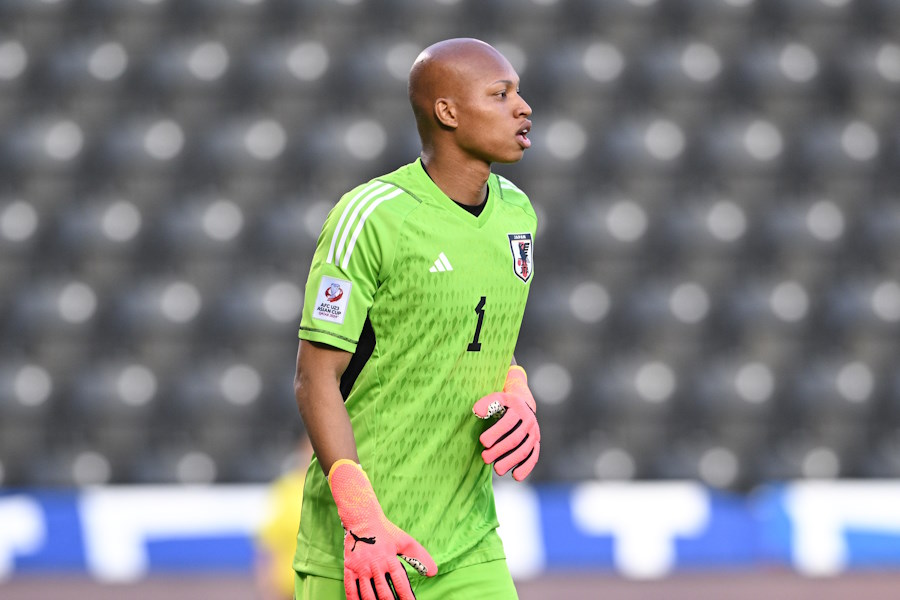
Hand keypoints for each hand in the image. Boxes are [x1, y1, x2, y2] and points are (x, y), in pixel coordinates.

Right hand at [329, 460, 436, 599]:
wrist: (362, 519)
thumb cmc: (386, 531)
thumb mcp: (404, 541)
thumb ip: (419, 557)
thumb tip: (433, 572)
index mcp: (389, 558)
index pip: (400, 582)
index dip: (406, 596)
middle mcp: (375, 564)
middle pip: (383, 591)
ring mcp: (361, 567)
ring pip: (367, 593)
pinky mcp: (349, 568)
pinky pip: (350, 588)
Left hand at [473, 366, 540, 480]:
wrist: (524, 403)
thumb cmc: (505, 404)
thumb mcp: (497, 397)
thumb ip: (487, 403)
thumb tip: (477, 411)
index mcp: (518, 408)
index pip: (508, 422)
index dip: (495, 433)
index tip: (482, 442)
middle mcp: (529, 420)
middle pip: (515, 439)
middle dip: (499, 450)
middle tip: (484, 458)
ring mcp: (534, 433)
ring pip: (524, 450)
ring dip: (510, 461)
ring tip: (497, 469)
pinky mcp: (536, 443)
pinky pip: (533, 457)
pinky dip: (526, 468)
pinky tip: (515, 476)